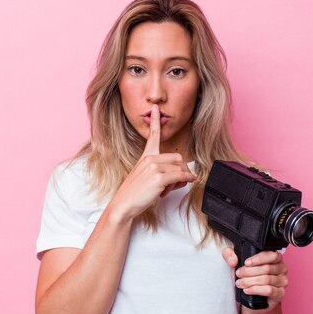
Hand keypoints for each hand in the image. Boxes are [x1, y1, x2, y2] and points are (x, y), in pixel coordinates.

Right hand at [108, 105, 197, 220]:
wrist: (124, 205)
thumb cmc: (134, 194)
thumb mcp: (145, 178)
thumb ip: (160, 172)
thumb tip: (179, 176)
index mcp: (145, 157)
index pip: (153, 136)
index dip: (155, 121)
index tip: (156, 109)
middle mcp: (150, 159)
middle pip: (177, 157)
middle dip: (183, 169)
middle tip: (180, 181)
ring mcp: (154, 167)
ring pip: (180, 168)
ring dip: (183, 178)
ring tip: (173, 188)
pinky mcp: (159, 178)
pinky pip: (180, 176)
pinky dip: (187, 179)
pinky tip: (188, 181)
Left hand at [222, 248, 288, 309]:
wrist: (250, 297)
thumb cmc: (247, 277)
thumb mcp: (236, 263)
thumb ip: (229, 255)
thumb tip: (233, 260)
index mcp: (275, 258)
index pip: (272, 255)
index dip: (258, 259)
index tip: (246, 263)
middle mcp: (282, 269)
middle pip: (267, 268)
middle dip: (249, 271)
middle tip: (239, 274)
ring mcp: (282, 282)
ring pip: (267, 279)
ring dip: (250, 281)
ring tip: (240, 283)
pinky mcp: (280, 294)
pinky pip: (269, 290)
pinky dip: (256, 289)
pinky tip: (247, 290)